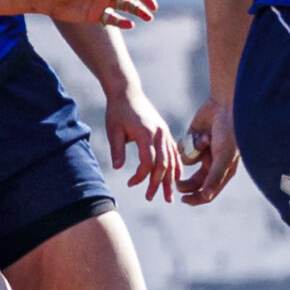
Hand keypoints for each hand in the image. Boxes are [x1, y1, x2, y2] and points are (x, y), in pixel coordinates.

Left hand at [103, 81, 181, 202]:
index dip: (140, 176)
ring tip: (168, 195)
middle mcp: (159, 134)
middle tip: (151, 198)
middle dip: (158, 183)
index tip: (130, 183)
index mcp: (146, 133)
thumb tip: (118, 169)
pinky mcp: (166, 132)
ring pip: (171, 160)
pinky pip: (174, 152)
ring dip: (170, 179)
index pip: (148, 162)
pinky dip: (176, 165)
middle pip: (163, 164)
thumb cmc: (118, 111)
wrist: (127, 92)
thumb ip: (117, 150)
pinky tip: (176, 178)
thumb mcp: (113, 130)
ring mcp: (165, 133)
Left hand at [177, 97, 238, 204]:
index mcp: (223, 171)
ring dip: (194, 151)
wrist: (224, 105)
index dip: (196, 198)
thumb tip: (206, 197)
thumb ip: (214, 177)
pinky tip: (199, 133)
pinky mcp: (191, 140)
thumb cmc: (229, 132)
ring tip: (206, 138)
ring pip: (187, 161)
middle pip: (193, 182)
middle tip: (178, 184)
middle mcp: (212, 164)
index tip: (184, 200)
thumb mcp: (223, 156)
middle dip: (186, 183)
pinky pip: (182, 148)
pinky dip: (188, 142)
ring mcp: (201, 152)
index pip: (208, 192)